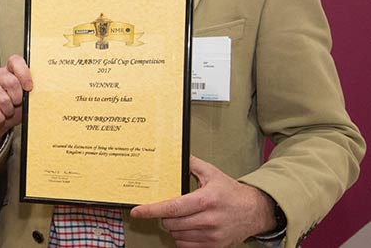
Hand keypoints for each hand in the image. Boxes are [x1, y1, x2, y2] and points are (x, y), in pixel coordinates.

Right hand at [0, 54, 33, 154]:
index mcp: (10, 71)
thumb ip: (30, 94)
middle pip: (12, 82)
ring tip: (7, 112)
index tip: (29, 87)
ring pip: (3, 98)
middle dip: (17, 99)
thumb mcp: (24, 102)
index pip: (15, 61)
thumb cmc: (10, 110)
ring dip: (8, 111)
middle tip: (16, 105)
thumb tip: (41, 92)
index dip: (24, 73)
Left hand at [130, 156, 276, 247]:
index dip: (152, 210)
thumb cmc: (230, 192)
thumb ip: (189, 163)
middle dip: (165, 216)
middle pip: (172, 223)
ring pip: (177, 235)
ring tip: (183, 216)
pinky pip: (186, 245)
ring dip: (173, 226)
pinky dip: (181, 237)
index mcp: (206, 199)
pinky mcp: (214, 246)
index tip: (137, 212)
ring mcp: (212, 235)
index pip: (173, 207)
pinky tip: (188, 227)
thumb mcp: (211, 173)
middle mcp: (209, 219)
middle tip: (170, 208)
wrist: (255, 211)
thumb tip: (170, 154)